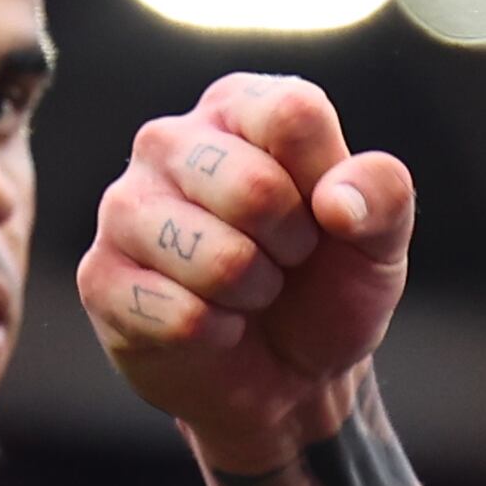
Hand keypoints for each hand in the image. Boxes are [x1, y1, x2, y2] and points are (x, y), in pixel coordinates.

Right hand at [80, 75, 419, 472]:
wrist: (289, 378)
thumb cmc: (326, 286)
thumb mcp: (381, 240)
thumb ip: (385, 196)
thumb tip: (337, 201)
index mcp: (239, 107)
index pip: (291, 114)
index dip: (328, 183)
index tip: (328, 215)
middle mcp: (170, 142)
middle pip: (253, 187)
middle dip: (292, 246)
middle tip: (286, 260)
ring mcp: (125, 207)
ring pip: (214, 257)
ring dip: (253, 293)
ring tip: (249, 291)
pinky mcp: (100, 277)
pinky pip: (179, 315)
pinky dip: (217, 334)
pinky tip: (213, 325)